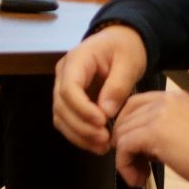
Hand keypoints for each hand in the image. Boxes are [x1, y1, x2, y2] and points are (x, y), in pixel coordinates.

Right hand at [53, 24, 149, 153]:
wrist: (121, 42)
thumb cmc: (125, 49)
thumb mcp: (128, 63)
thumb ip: (117, 86)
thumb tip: (106, 112)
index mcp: (76, 59)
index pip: (68, 87)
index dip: (82, 108)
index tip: (103, 121)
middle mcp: (64, 73)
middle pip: (61, 105)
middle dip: (81, 126)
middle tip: (105, 139)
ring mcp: (64, 87)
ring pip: (60, 117)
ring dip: (79, 135)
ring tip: (103, 146)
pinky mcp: (70, 100)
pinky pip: (67, 121)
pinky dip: (79, 136)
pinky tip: (97, 144)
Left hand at [111, 89, 188, 188]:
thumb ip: (167, 128)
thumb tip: (145, 144)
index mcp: (174, 98)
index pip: (136, 103)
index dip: (127, 124)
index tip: (129, 145)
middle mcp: (164, 101)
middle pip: (127, 118)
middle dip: (124, 144)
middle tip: (135, 166)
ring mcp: (157, 115)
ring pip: (123, 133)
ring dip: (125, 158)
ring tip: (137, 176)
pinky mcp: (153, 133)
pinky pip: (125, 146)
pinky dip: (124, 164)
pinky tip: (136, 178)